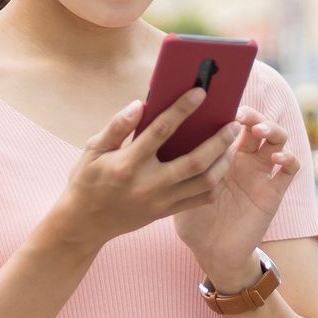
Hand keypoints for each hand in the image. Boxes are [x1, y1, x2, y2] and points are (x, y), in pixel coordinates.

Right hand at [52, 87, 240, 251]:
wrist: (85, 225)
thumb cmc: (88, 181)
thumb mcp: (93, 150)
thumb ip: (117, 127)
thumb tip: (139, 103)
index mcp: (127, 164)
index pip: (161, 131)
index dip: (182, 108)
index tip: (200, 92)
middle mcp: (148, 184)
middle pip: (194, 161)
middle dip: (218, 140)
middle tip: (233, 123)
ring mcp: (160, 201)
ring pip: (204, 182)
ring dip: (223, 161)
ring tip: (231, 143)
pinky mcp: (166, 213)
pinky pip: (201, 199)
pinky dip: (217, 182)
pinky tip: (221, 166)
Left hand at [174, 106, 300, 290]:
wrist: (211, 252)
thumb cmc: (192, 219)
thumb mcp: (180, 187)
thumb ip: (178, 163)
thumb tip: (160, 135)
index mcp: (223, 155)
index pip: (234, 123)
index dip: (231, 111)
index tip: (220, 105)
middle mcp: (245, 160)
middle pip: (258, 125)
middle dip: (253, 115)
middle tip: (242, 115)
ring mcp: (261, 174)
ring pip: (278, 139)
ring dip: (272, 130)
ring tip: (259, 131)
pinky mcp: (273, 192)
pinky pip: (290, 170)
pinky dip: (288, 158)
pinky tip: (275, 158)